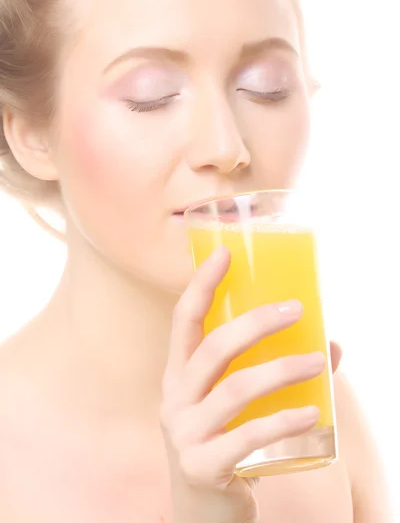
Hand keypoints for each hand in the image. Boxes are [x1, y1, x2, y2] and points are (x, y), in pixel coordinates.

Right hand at [161, 246, 341, 522]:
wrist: (202, 512)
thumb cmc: (223, 443)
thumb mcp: (235, 405)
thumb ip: (272, 371)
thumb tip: (330, 344)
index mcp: (178, 375)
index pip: (183, 319)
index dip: (201, 284)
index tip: (225, 252)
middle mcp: (174, 398)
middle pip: (212, 348)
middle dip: (256, 323)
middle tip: (298, 309)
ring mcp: (184, 434)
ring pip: (234, 389)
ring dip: (281, 370)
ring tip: (319, 361)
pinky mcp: (203, 467)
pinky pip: (247, 437)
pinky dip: (283, 420)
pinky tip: (314, 412)